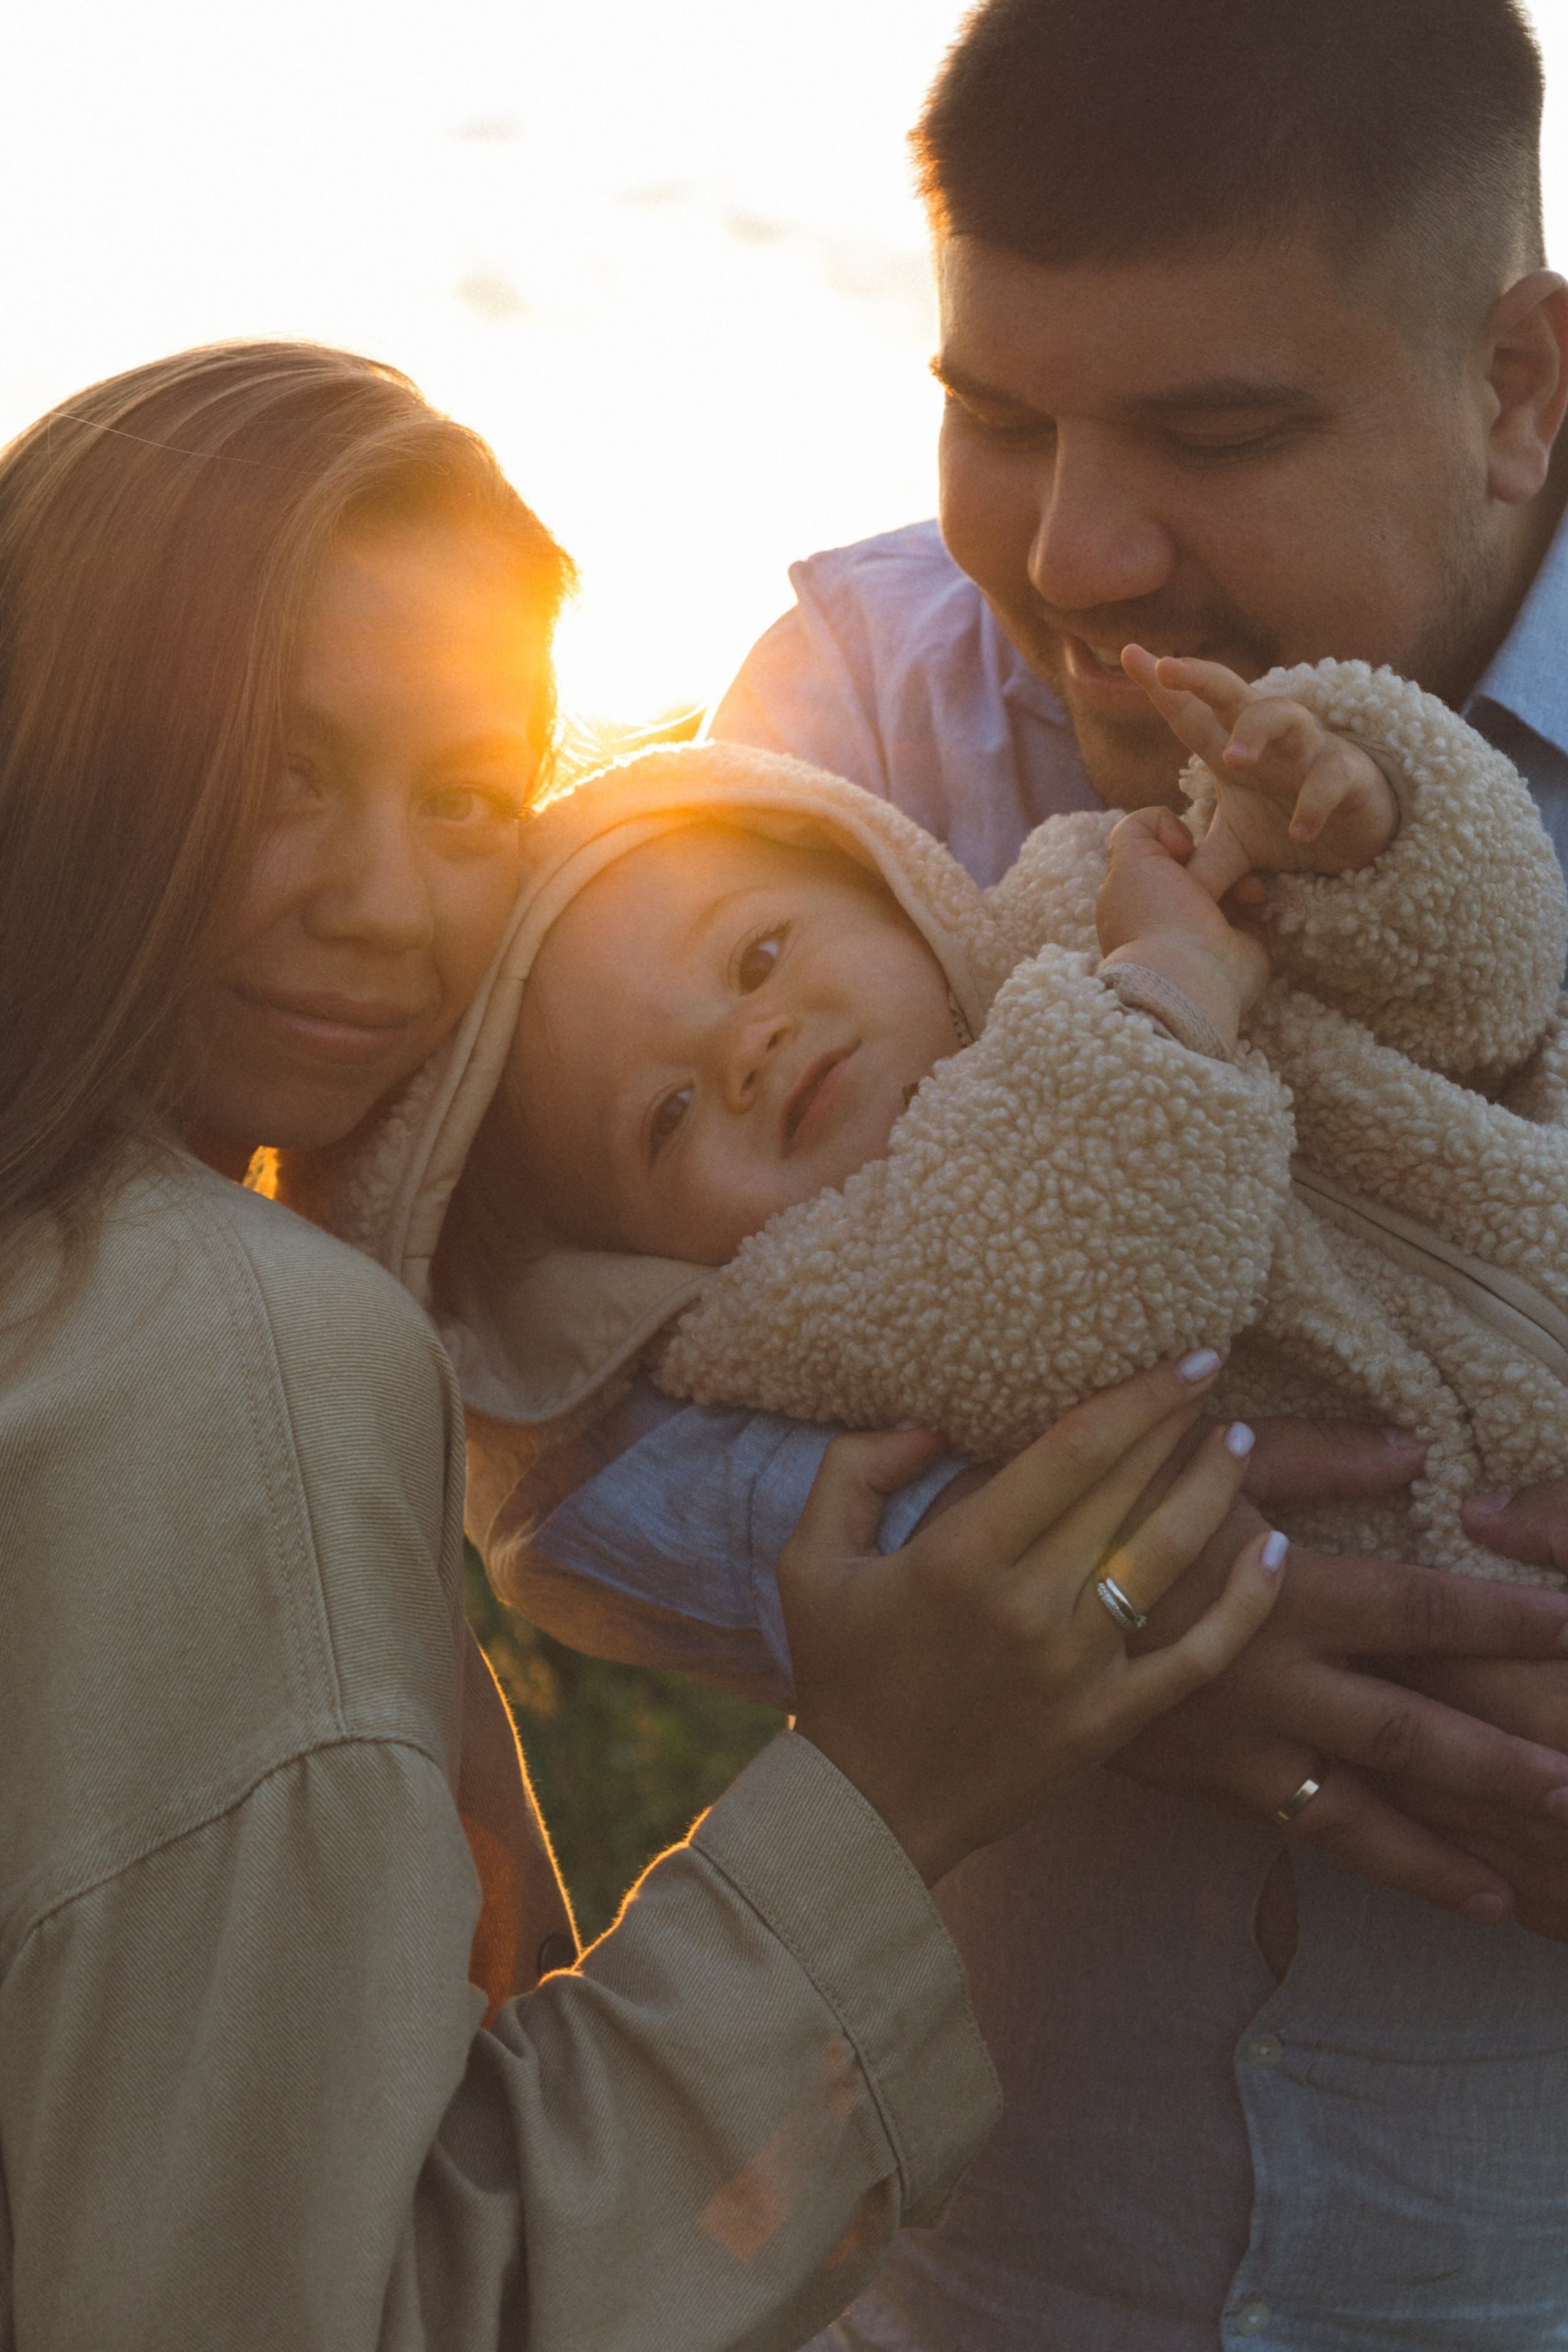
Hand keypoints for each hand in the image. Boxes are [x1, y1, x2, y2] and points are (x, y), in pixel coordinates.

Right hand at [779, 1358, 1284, 1885]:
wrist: (868, 1810)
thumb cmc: (840, 1676)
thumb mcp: (808, 1560)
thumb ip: (854, 1469)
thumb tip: (929, 1425)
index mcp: (960, 1557)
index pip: (1071, 1453)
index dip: (1136, 1398)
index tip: (1181, 1359)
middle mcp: (1028, 1607)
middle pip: (1125, 1492)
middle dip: (1176, 1426)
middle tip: (1211, 1378)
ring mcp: (1077, 1668)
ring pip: (1167, 1558)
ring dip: (1213, 1490)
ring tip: (1236, 1443)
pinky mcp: (1109, 1722)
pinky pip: (1197, 1656)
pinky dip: (1245, 1602)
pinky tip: (1273, 1549)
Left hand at [1096, 804, 1269, 1048]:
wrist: (1191, 975)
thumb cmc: (1156, 916)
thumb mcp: (1129, 857)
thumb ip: (1137, 828)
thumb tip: (1174, 835)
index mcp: (1135, 896)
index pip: (1158, 853)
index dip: (1172, 841)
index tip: (1180, 849)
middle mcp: (1167, 913)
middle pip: (1198, 863)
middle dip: (1212, 856)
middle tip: (1214, 865)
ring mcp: (1203, 929)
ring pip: (1228, 879)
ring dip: (1239, 875)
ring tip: (1243, 888)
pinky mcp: (1238, 941)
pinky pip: (1251, 905)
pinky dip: (1255, 896)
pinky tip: (1254, 901)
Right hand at [1113, 1444, 1567, 1923]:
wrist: (984, 1608)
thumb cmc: (1088, 1511)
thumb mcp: (1194, 1461)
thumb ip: (1310, 1456)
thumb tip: (1414, 1452)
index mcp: (1280, 1596)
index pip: (1421, 1610)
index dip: (1505, 1620)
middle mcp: (1269, 1685)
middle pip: (1409, 1735)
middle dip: (1500, 1767)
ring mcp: (1234, 1747)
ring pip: (1355, 1817)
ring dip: (1441, 1855)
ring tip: (1514, 1894)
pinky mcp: (1198, 1782)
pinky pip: (1295, 1832)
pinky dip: (1363, 1861)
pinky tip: (1413, 1884)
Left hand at [1122, 646, 1399, 897]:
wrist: (1354, 841)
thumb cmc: (1286, 824)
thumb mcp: (1234, 848)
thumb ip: (1201, 866)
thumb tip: (1166, 895)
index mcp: (1230, 748)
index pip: (1191, 713)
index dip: (1163, 685)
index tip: (1130, 654)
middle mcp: (1267, 739)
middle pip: (1232, 692)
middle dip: (1199, 675)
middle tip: (1168, 668)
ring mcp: (1309, 750)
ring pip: (1284, 714)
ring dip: (1256, 730)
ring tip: (1234, 759)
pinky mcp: (1348, 774)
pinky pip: (1330, 777)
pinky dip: (1313, 803)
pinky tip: (1298, 831)